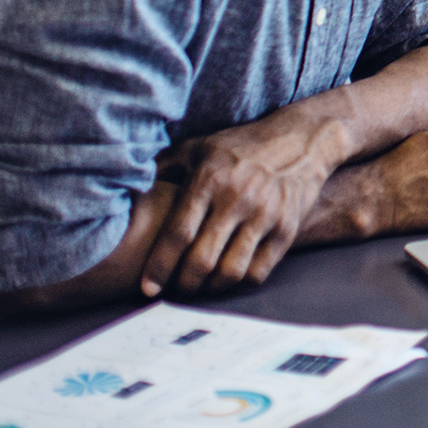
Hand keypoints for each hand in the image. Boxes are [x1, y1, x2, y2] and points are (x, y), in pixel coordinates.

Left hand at [141, 114, 348, 296]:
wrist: (303, 138)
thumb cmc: (243, 146)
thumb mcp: (201, 146)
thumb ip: (165, 167)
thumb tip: (123, 186)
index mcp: (211, 177)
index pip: (178, 233)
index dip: (159, 266)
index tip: (147, 287)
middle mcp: (238, 197)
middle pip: (201, 260)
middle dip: (182, 284)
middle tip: (174, 289)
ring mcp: (266, 213)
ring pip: (230, 271)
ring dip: (210, 288)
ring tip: (201, 286)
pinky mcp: (287, 227)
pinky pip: (258, 272)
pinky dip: (239, 283)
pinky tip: (229, 277)